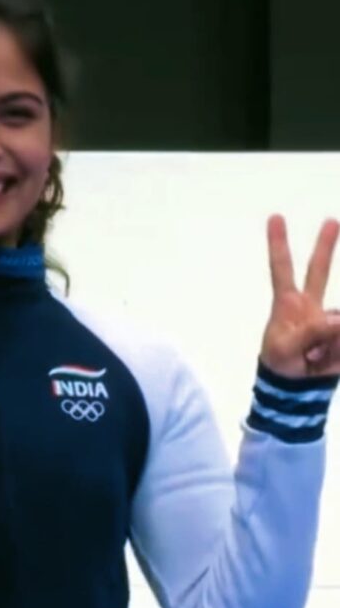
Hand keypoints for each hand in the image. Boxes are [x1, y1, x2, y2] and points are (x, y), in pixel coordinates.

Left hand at [260, 214, 339, 377]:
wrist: (297, 390)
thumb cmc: (281, 364)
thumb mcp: (284, 350)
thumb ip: (309, 332)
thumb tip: (338, 317)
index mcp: (288, 304)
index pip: (281, 269)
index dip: (279, 244)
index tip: (275, 218)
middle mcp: (310, 305)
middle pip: (318, 270)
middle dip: (325, 246)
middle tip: (331, 221)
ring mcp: (329, 318)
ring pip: (337, 319)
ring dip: (328, 344)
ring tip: (315, 358)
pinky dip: (335, 352)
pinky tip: (324, 360)